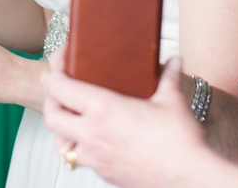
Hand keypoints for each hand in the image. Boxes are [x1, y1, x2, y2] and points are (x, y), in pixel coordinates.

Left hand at [42, 52, 205, 187]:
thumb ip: (168, 76)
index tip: (55, 66)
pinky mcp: (104, 173)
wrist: (188, 178)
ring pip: (61, 142)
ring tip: (71, 117)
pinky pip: (81, 159)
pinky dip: (80, 147)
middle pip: (51, 116)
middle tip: (56, 89)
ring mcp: (96, 157)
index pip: (60, 88)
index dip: (52, 73)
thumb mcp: (171, 100)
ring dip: (61, 128)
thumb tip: (174, 60)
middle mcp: (93, 134)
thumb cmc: (180, 142)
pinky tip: (94, 140)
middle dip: (49, 100)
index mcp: (104, 110)